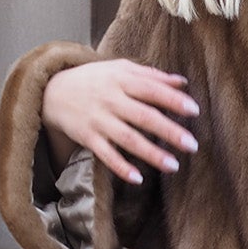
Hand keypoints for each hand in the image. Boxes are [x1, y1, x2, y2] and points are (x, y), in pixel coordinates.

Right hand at [42, 58, 199, 185]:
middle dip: (169, 131)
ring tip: (174, 165)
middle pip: (144, 116)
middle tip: (193, 145)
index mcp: (122, 80)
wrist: (53, 91)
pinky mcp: (87, 137)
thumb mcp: (120, 69)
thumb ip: (151, 75)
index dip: (173, 100)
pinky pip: (106, 155)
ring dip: (151, 153)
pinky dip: (121, 167)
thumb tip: (182, 82)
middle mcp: (111, 100)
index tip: (194, 111)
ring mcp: (99, 120)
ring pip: (128, 139)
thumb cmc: (95, 79)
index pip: (152, 89)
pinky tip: (138, 179)